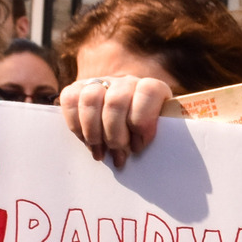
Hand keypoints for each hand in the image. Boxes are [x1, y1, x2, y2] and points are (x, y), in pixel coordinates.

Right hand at [59, 75, 173, 167]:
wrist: (126, 120)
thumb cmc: (148, 137)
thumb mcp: (162, 134)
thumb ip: (165, 137)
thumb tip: (172, 159)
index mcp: (153, 89)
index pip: (148, 91)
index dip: (143, 122)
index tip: (140, 147)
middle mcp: (127, 82)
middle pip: (116, 101)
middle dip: (115, 136)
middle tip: (119, 157)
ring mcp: (102, 82)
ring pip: (91, 99)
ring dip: (93, 133)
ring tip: (100, 154)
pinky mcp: (78, 88)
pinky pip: (70, 100)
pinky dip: (75, 125)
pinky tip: (86, 142)